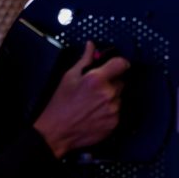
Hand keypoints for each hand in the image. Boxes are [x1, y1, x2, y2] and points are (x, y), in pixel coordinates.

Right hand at [33, 41, 128, 157]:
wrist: (56, 131)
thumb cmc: (60, 104)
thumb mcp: (69, 77)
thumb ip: (85, 60)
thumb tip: (91, 46)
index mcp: (97, 79)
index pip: (122, 64)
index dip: (119, 63)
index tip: (116, 66)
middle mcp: (108, 94)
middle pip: (121, 82)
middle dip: (111, 83)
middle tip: (95, 89)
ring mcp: (113, 110)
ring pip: (119, 97)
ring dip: (111, 98)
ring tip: (93, 103)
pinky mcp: (114, 123)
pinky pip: (118, 112)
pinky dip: (110, 111)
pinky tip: (96, 113)